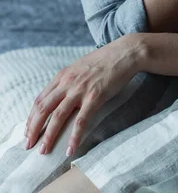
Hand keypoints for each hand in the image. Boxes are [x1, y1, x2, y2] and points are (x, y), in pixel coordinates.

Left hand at [24, 34, 141, 155]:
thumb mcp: (80, 67)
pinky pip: (81, 120)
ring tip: (44, 151)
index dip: (31, 117)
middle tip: (28, 145)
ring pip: (58, 116)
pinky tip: (70, 149)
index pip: (40, 99)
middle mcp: (68, 82)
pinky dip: (74, 137)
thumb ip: (68, 81)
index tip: (28, 131)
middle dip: (33, 129)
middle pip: (43, 109)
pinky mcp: (95, 96)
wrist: (124, 53)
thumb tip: (60, 97)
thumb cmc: (104, 60)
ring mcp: (81, 89)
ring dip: (49, 136)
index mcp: (63, 75)